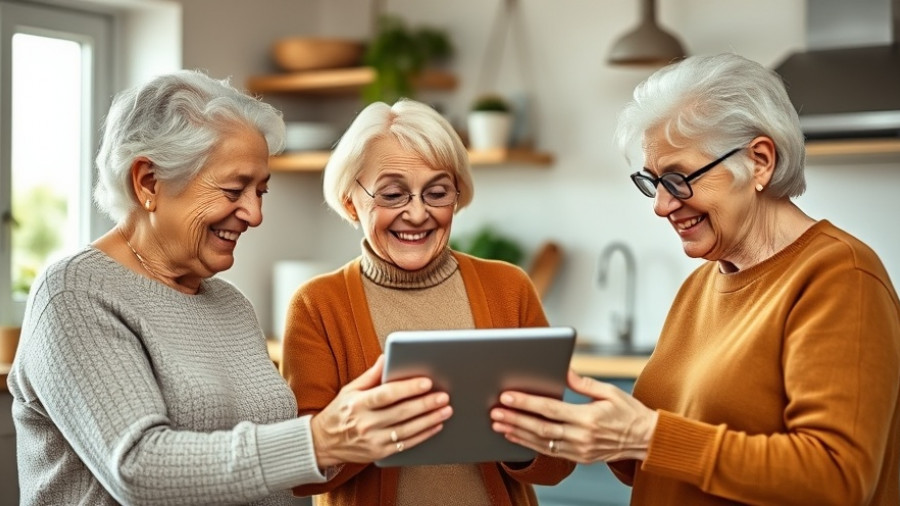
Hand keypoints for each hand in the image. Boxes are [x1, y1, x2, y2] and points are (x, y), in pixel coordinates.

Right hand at [310, 355, 452, 466]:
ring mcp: (373, 441)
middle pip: (401, 412)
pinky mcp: (379, 453)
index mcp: (358, 403)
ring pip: (407, 430)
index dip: (407, 388)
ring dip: (429, 420)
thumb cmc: (340, 412)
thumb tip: (387, 357)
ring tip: (446, 410)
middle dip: (425, 403)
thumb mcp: (349, 390)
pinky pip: (406, 444)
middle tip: (444, 395)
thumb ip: (371, 375)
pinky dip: (423, 435)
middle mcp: (365, 423)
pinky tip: (436, 425)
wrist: (323, 443)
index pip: (386, 394)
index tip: (427, 382)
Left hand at [490, 369, 657, 463]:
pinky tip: (515, 437)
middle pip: (540, 428)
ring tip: (498, 424)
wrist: (646, 440)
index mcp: (589, 418)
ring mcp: (579, 451)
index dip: (526, 403)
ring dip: (517, 433)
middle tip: (494, 412)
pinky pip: (549, 452)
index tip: (507, 397)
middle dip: (515, 419)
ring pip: (541, 443)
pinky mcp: (579, 458)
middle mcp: (582, 437)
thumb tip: (563, 370)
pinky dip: (529, 444)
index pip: (550, 410)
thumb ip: (583, 383)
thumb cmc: (629, 412)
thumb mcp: (610, 392)